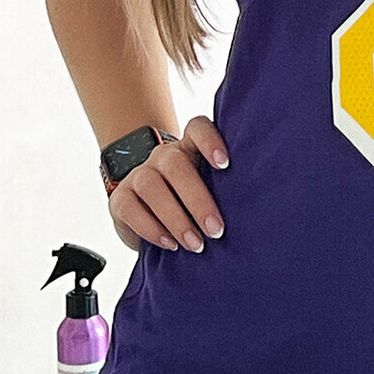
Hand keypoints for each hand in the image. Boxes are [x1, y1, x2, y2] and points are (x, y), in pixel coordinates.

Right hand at [108, 115, 228, 254]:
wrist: (147, 213)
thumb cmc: (189, 203)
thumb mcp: (208, 192)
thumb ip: (223, 191)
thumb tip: (253, 213)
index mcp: (189, 148)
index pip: (197, 129)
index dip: (210, 141)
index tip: (225, 165)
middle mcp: (162, 157)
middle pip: (176, 165)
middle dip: (198, 200)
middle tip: (216, 230)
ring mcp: (138, 175)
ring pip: (152, 187)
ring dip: (176, 219)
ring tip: (196, 244)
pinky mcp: (120, 199)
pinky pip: (131, 209)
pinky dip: (152, 229)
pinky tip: (170, 244)